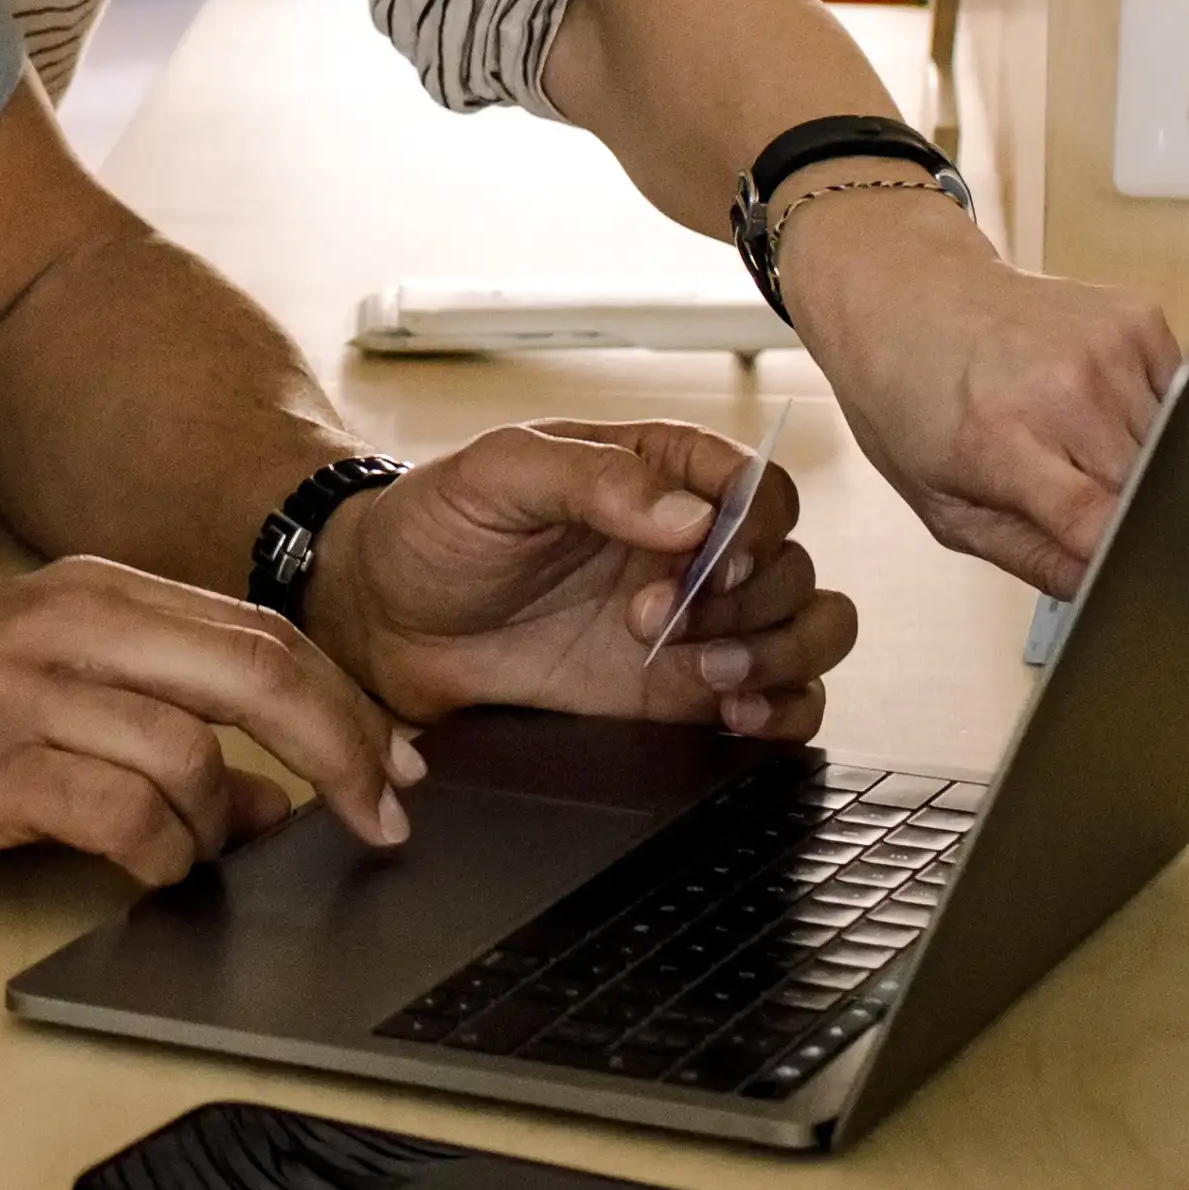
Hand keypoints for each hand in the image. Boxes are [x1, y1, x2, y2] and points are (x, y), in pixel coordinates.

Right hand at [0, 557, 426, 891]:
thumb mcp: (52, 695)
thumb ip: (164, 723)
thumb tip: (279, 802)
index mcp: (96, 593)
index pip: (262, 633)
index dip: (348, 705)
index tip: (403, 766)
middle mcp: (67, 624)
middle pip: (254, 674)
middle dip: (341, 753)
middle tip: (383, 818)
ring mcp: (23, 692)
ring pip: (193, 751)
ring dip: (228, 825)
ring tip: (206, 856)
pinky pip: (120, 814)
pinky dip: (161, 855)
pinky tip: (151, 869)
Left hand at [305, 420, 860, 730]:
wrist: (380, 618)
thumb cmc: (434, 526)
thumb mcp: (498, 474)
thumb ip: (595, 480)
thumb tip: (692, 516)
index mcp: (660, 475)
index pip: (763, 489)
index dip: (756, 528)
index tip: (709, 559)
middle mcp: (690, 546)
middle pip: (794, 567)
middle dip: (752, 603)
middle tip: (666, 622)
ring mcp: (692, 622)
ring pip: (808, 631)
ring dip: (784, 656)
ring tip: (712, 676)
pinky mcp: (678, 694)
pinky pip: (777, 703)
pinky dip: (783, 712)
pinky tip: (734, 715)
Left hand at [769, 185, 1178, 594]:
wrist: (908, 297)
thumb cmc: (912, 403)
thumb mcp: (944, 505)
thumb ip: (1028, 555)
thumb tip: (1099, 589)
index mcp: (1003, 441)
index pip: (1101, 525)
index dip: (1118, 562)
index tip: (1116, 574)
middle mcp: (1065, 387)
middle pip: (1148, 491)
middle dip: (1132, 517)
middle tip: (1088, 512)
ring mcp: (1108, 345)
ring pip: (1174, 446)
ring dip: (1143, 465)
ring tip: (1080, 449)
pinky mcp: (1138, 316)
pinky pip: (1180, 395)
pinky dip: (1154, 416)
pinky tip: (1098, 406)